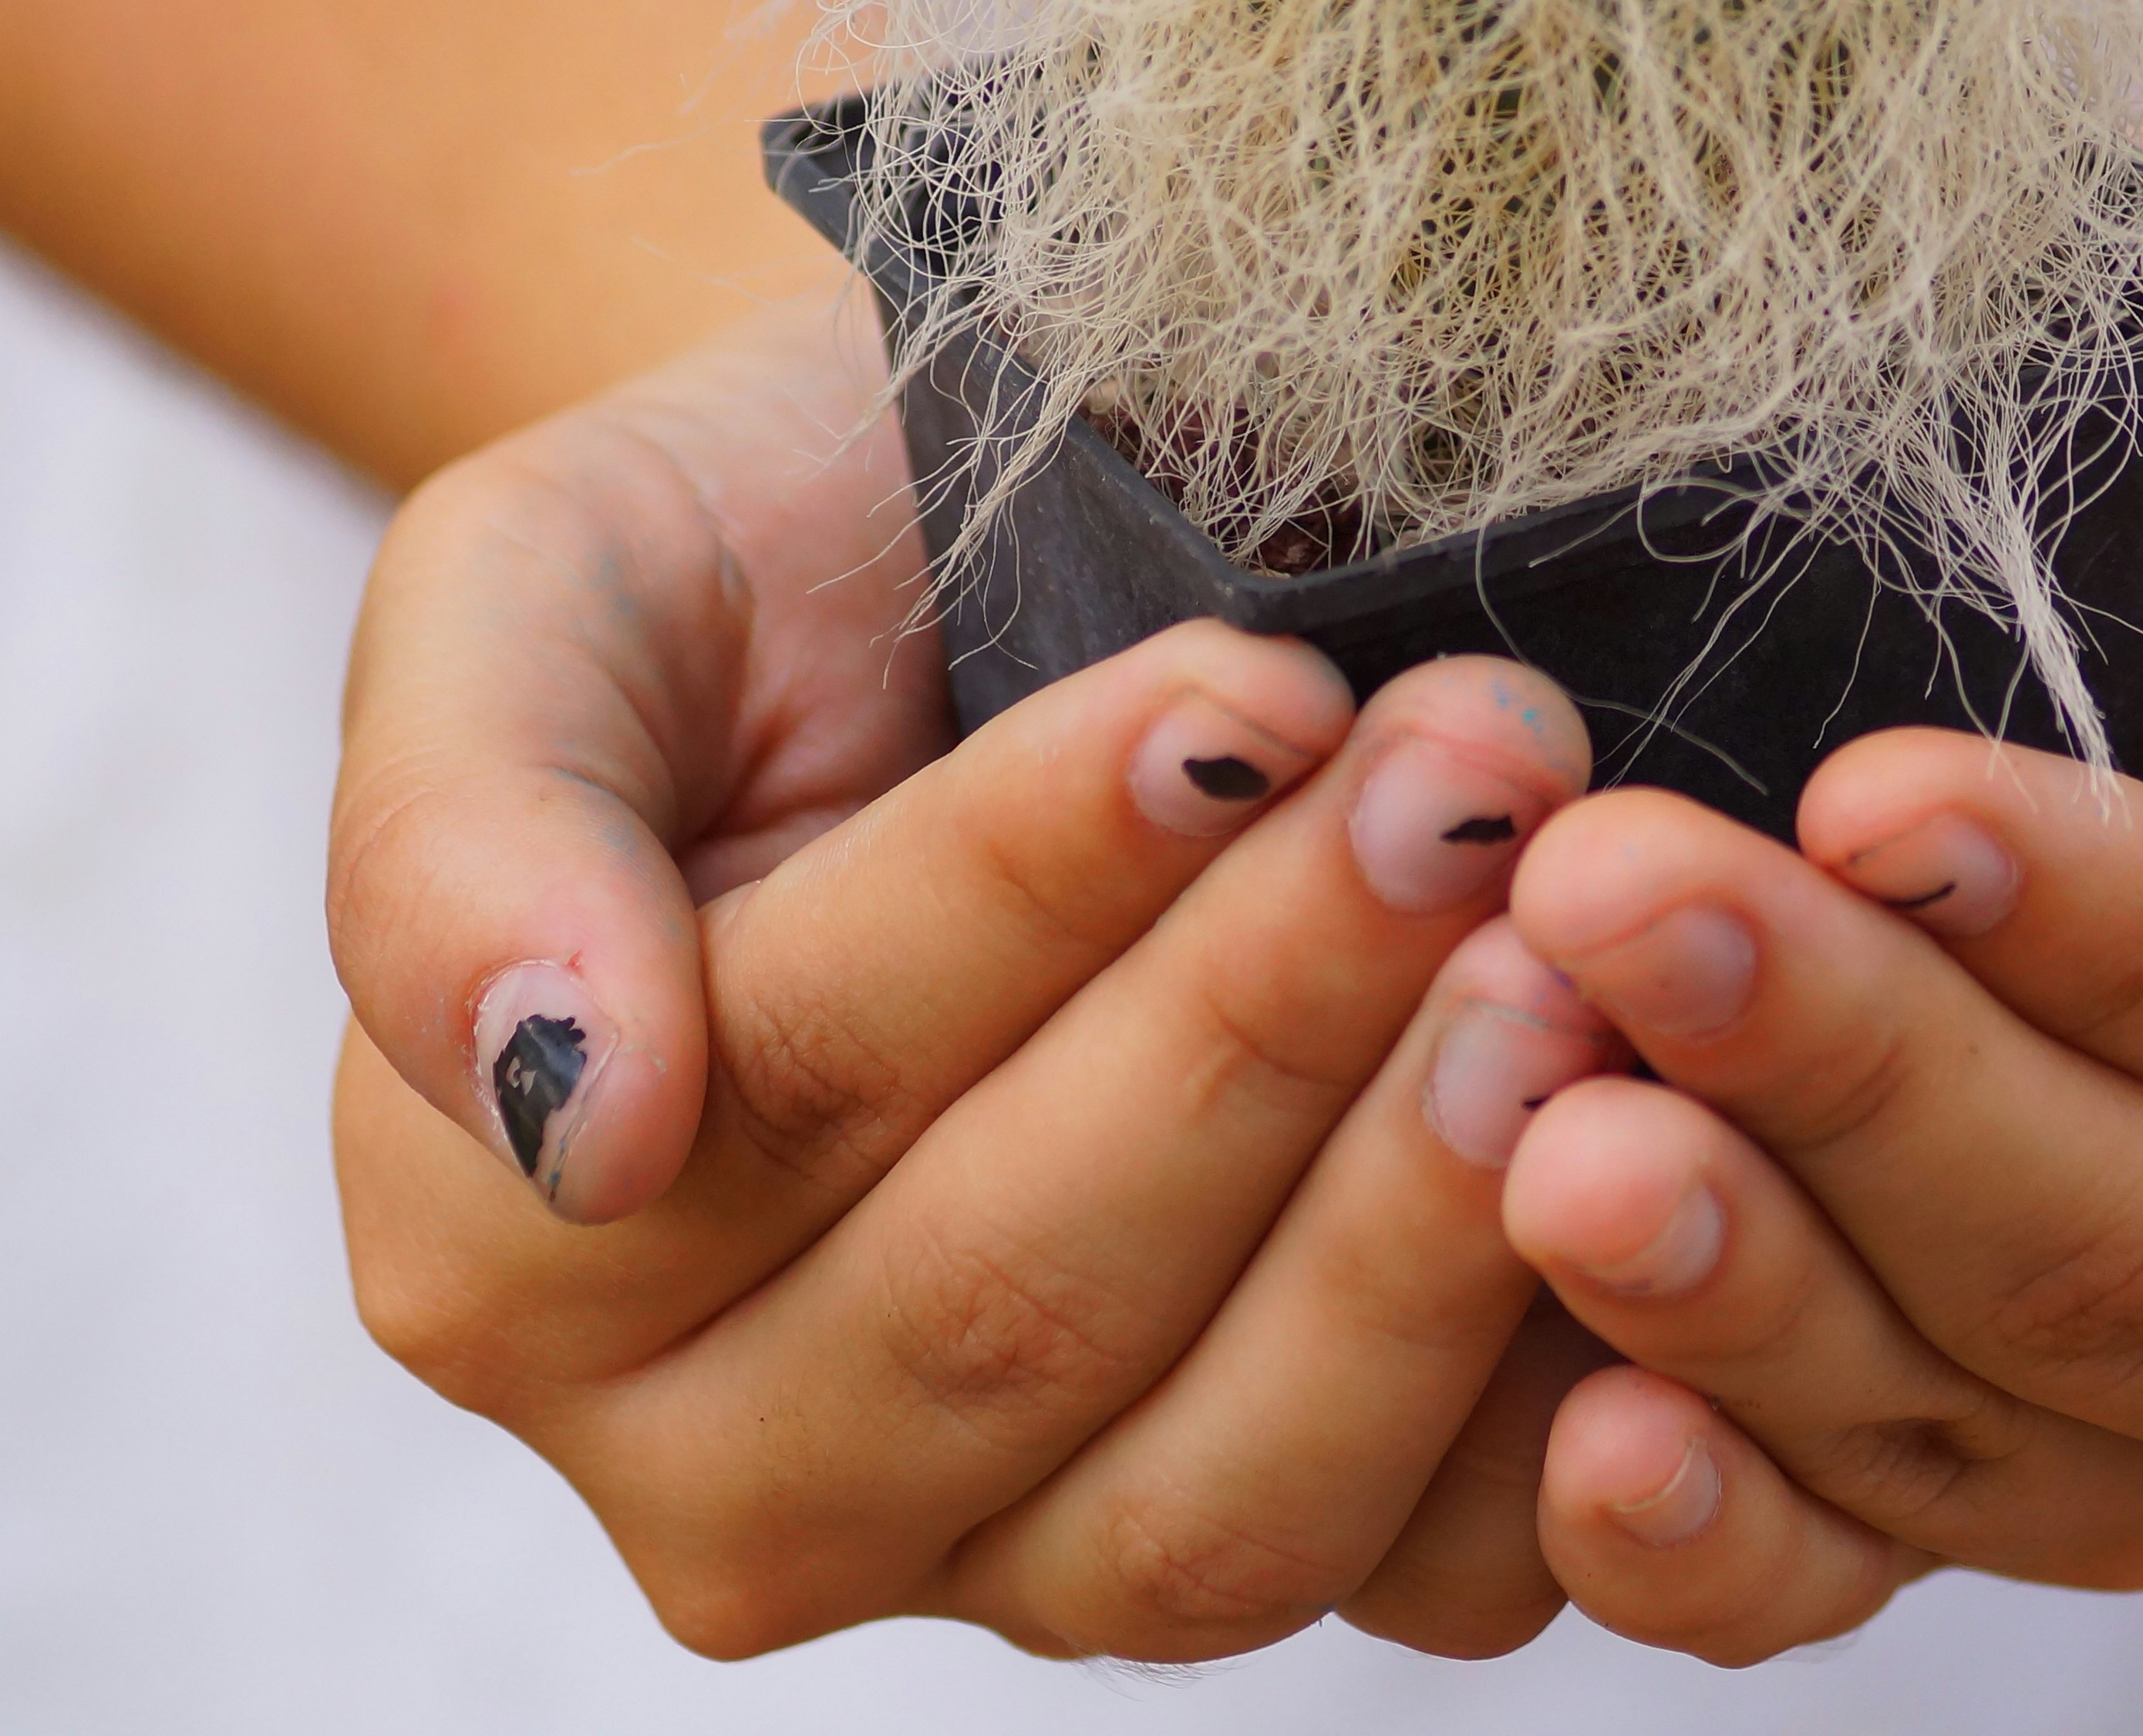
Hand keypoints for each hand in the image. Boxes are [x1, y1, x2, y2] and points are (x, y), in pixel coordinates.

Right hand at [324, 298, 1625, 1659]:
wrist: (942, 582)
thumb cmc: (740, 566)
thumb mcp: (539, 590)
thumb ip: (466, 841)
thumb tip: (578, 1102)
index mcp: (510, 1254)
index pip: (798, 1087)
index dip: (1033, 892)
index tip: (1247, 693)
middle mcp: (730, 1468)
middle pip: (1016, 1297)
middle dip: (1272, 1020)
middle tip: (1483, 779)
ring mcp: (999, 1557)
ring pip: (1224, 1492)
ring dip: (1425, 1217)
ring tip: (1578, 953)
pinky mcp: (1248, 1553)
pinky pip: (1426, 1576)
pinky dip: (1566, 1402)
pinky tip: (1676, 1166)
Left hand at [1475, 329, 2142, 1661]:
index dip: (2115, 933)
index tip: (1877, 789)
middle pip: (2140, 1254)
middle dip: (1862, 1076)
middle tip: (1616, 900)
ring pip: (1974, 1412)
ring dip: (1740, 1277)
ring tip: (1535, 1116)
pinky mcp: (1995, 1498)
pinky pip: (1857, 1569)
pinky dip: (1718, 1535)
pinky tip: (1584, 1446)